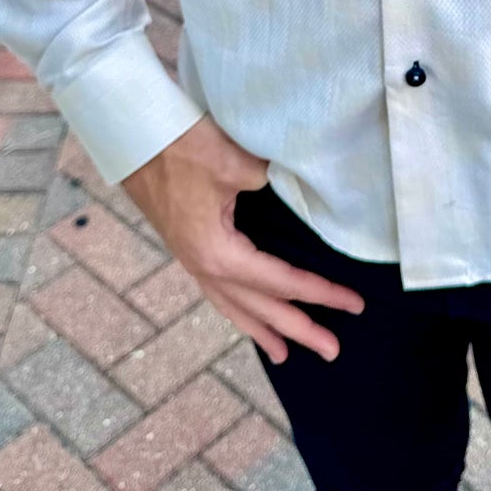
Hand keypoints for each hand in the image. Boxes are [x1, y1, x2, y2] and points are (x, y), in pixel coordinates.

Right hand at [122, 116, 363, 363]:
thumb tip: (302, 191)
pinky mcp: (187, 248)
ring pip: (234, 307)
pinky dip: (239, 310)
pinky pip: (219, 292)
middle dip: (298, 330)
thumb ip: (274, 183)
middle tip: (331, 350)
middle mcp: (205, 267)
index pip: (282, 282)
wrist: (136, 136)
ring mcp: (192, 260)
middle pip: (260, 308)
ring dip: (263, 330)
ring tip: (285, 355)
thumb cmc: (184, 147)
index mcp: (219, 254)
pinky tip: (246, 313)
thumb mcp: (235, 163)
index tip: (354, 304)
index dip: (320, 293)